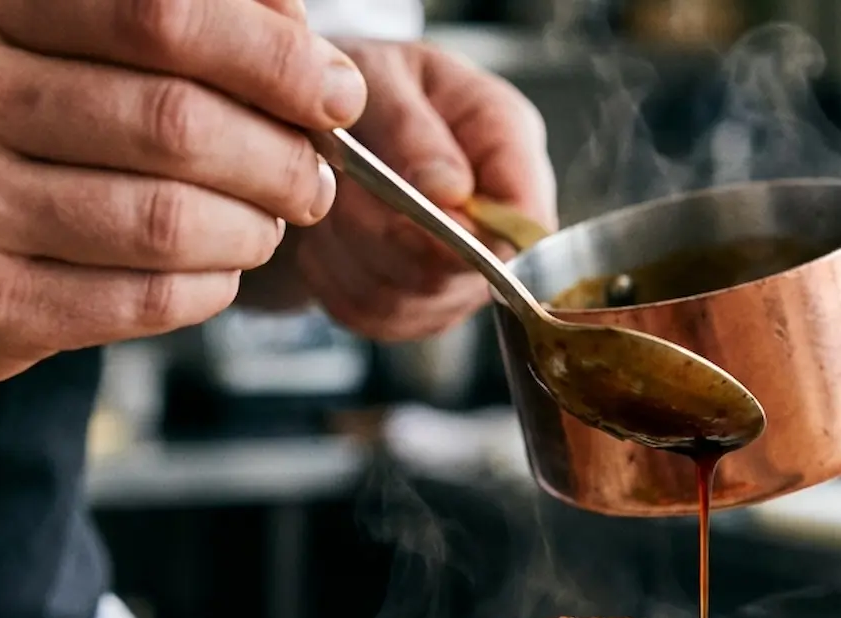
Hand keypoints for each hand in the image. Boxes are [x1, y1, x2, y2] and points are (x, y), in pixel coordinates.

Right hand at [0, 0, 364, 393]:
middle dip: (283, 153)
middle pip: (178, 121)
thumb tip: (292, 33)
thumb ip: (128, 17)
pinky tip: (216, 272)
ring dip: (255, 227)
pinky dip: (210, 288)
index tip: (332, 87)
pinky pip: (142, 299)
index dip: (275, 52)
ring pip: (169, 221)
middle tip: (316, 172)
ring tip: (272, 220)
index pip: (162, 10)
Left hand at [290, 40, 556, 341]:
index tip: (406, 213)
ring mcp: (463, 266)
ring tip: (328, 204)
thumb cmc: (355, 88)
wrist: (315, 120)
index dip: (469, 236)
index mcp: (506, 136)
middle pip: (460, 272)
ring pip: (408, 300)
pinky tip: (328, 235)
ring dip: (349, 256)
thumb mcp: (375, 78)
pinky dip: (334, 279)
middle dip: (384, 236)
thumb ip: (411, 130)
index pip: (526, 220)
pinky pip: (373, 316)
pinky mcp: (419, 303)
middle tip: (340, 190)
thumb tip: (449, 191)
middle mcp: (497, 211)